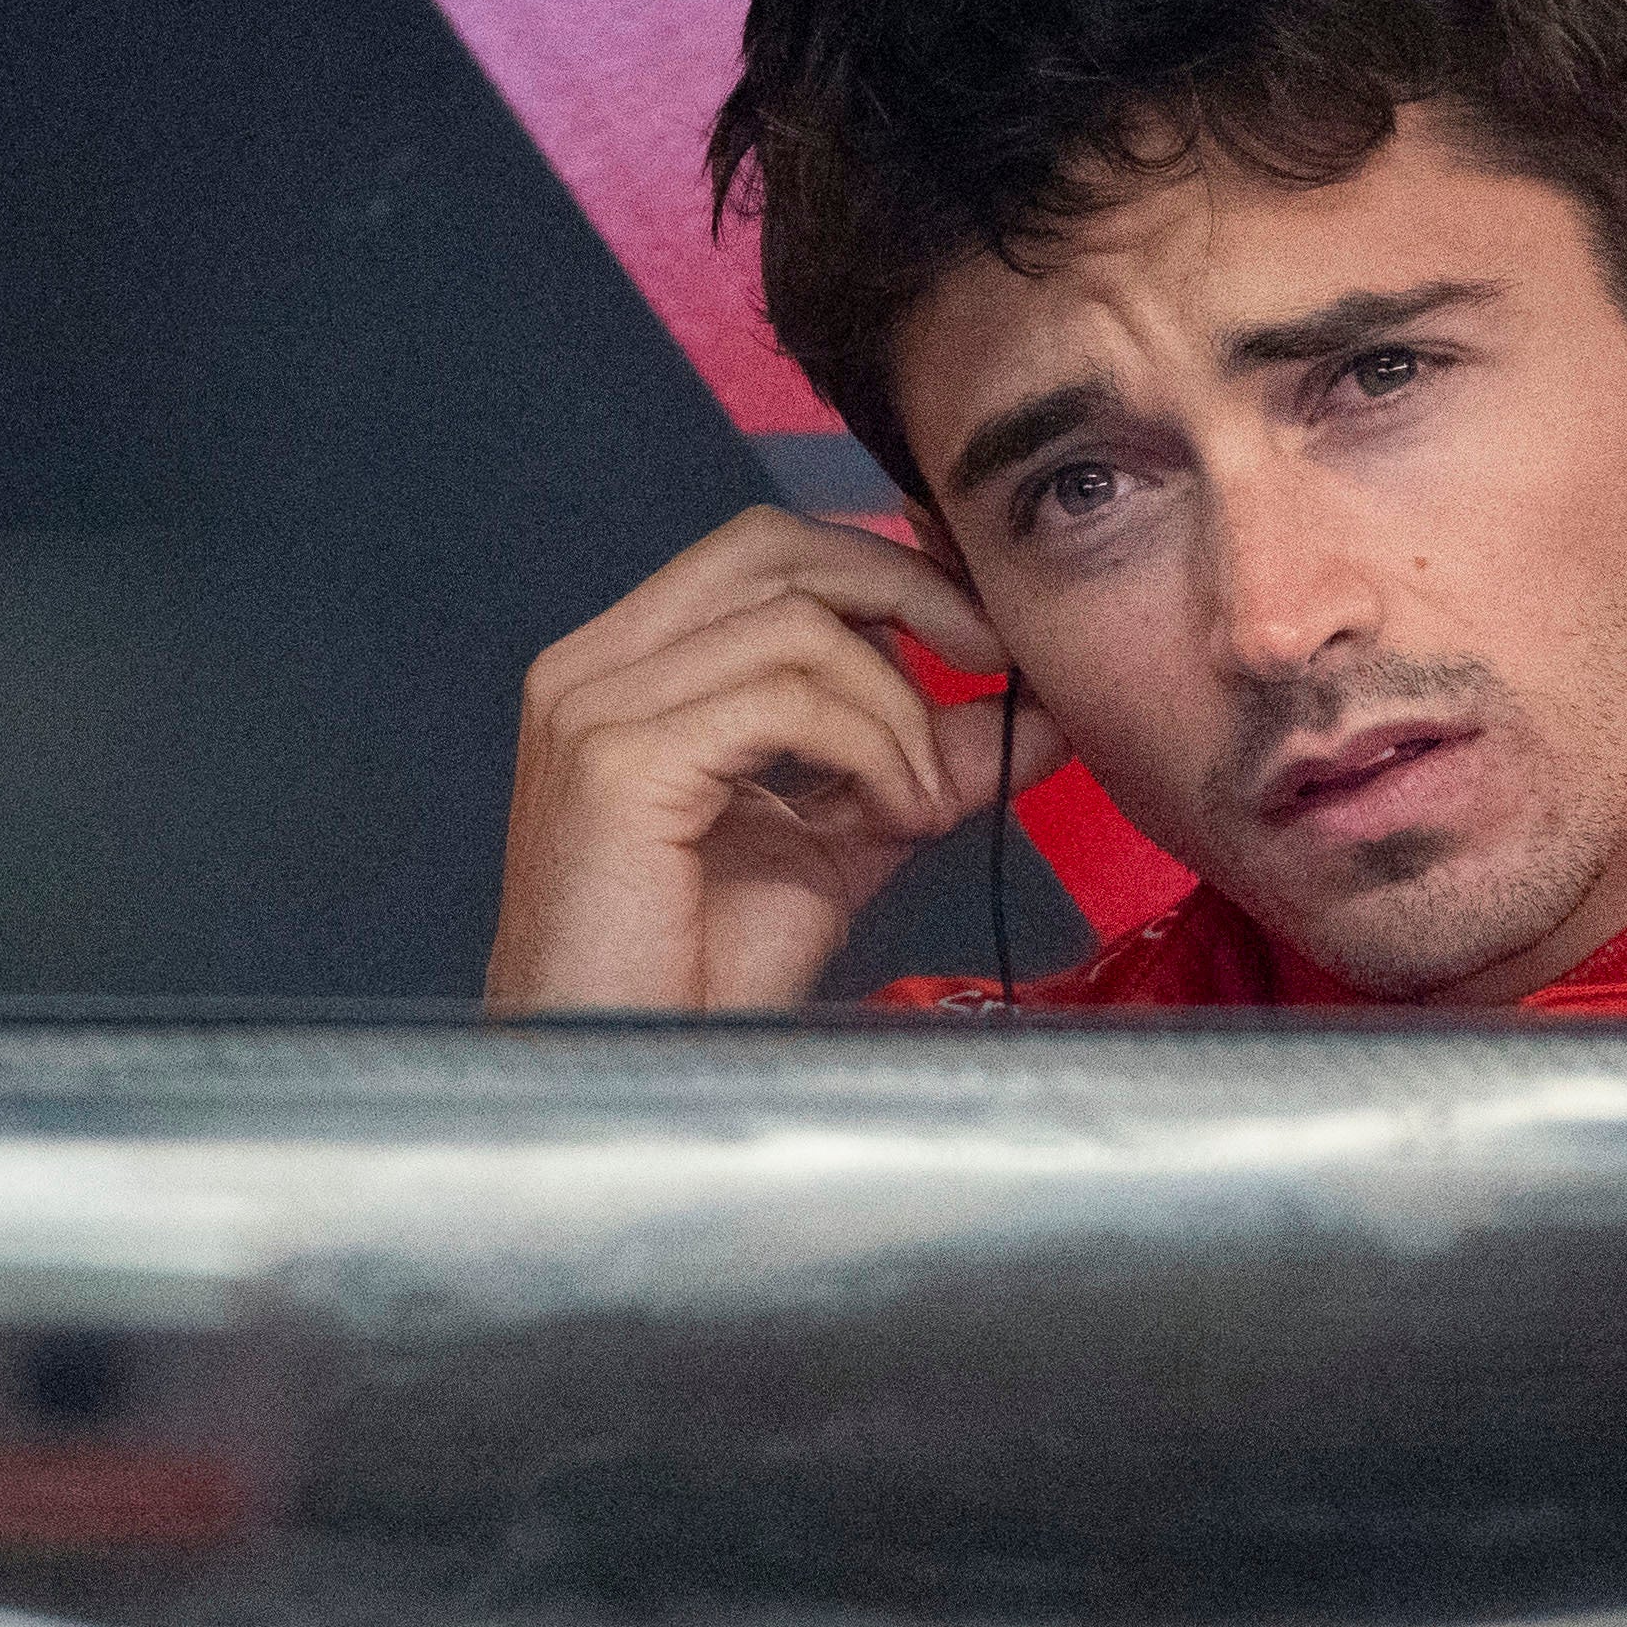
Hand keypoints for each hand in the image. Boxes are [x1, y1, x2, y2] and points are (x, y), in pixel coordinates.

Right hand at [484, 507, 1032, 1010]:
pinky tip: (899, 815)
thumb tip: (1033, 713)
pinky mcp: (617, 762)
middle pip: (773, 549)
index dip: (883, 568)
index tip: (979, 628)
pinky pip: (785, 700)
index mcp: (626, 670)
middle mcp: (592, 668)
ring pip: (796, 627)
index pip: (763, 554)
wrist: (619, 1077)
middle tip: (993, 653)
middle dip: (907, 590)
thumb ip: (913, 766)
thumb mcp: (835, 847)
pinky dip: (872, 746)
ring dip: (898, 707)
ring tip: (926, 799)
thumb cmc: (696, 978)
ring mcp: (593, 709)